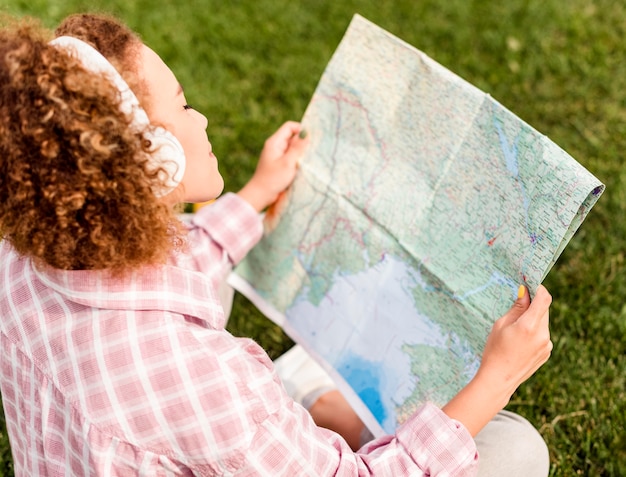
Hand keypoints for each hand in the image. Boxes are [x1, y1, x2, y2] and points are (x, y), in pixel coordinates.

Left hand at [237, 121, 308, 211]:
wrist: (260, 195)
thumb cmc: (273, 179)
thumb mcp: (288, 163)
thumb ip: (298, 148)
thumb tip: (306, 133)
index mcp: (275, 142)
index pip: (290, 127)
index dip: (301, 130)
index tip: (310, 140)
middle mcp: (275, 146)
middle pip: (292, 137)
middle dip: (302, 143)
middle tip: (309, 154)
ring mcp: (277, 155)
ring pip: (293, 148)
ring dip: (301, 153)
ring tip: (305, 162)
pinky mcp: (280, 164)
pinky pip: (291, 157)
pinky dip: (297, 160)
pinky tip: (301, 168)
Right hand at [442, 285, 551, 435]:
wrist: (498, 379)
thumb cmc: (494, 349)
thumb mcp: (501, 324)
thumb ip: (517, 308)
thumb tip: (525, 292)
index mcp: (530, 325)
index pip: (544, 299)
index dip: (539, 289)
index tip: (531, 285)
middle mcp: (543, 335)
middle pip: (544, 310)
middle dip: (533, 304)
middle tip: (518, 304)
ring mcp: (547, 345)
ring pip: (543, 323)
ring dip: (533, 319)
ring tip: (515, 330)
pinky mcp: (547, 353)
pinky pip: (543, 335)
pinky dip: (534, 332)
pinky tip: (519, 342)